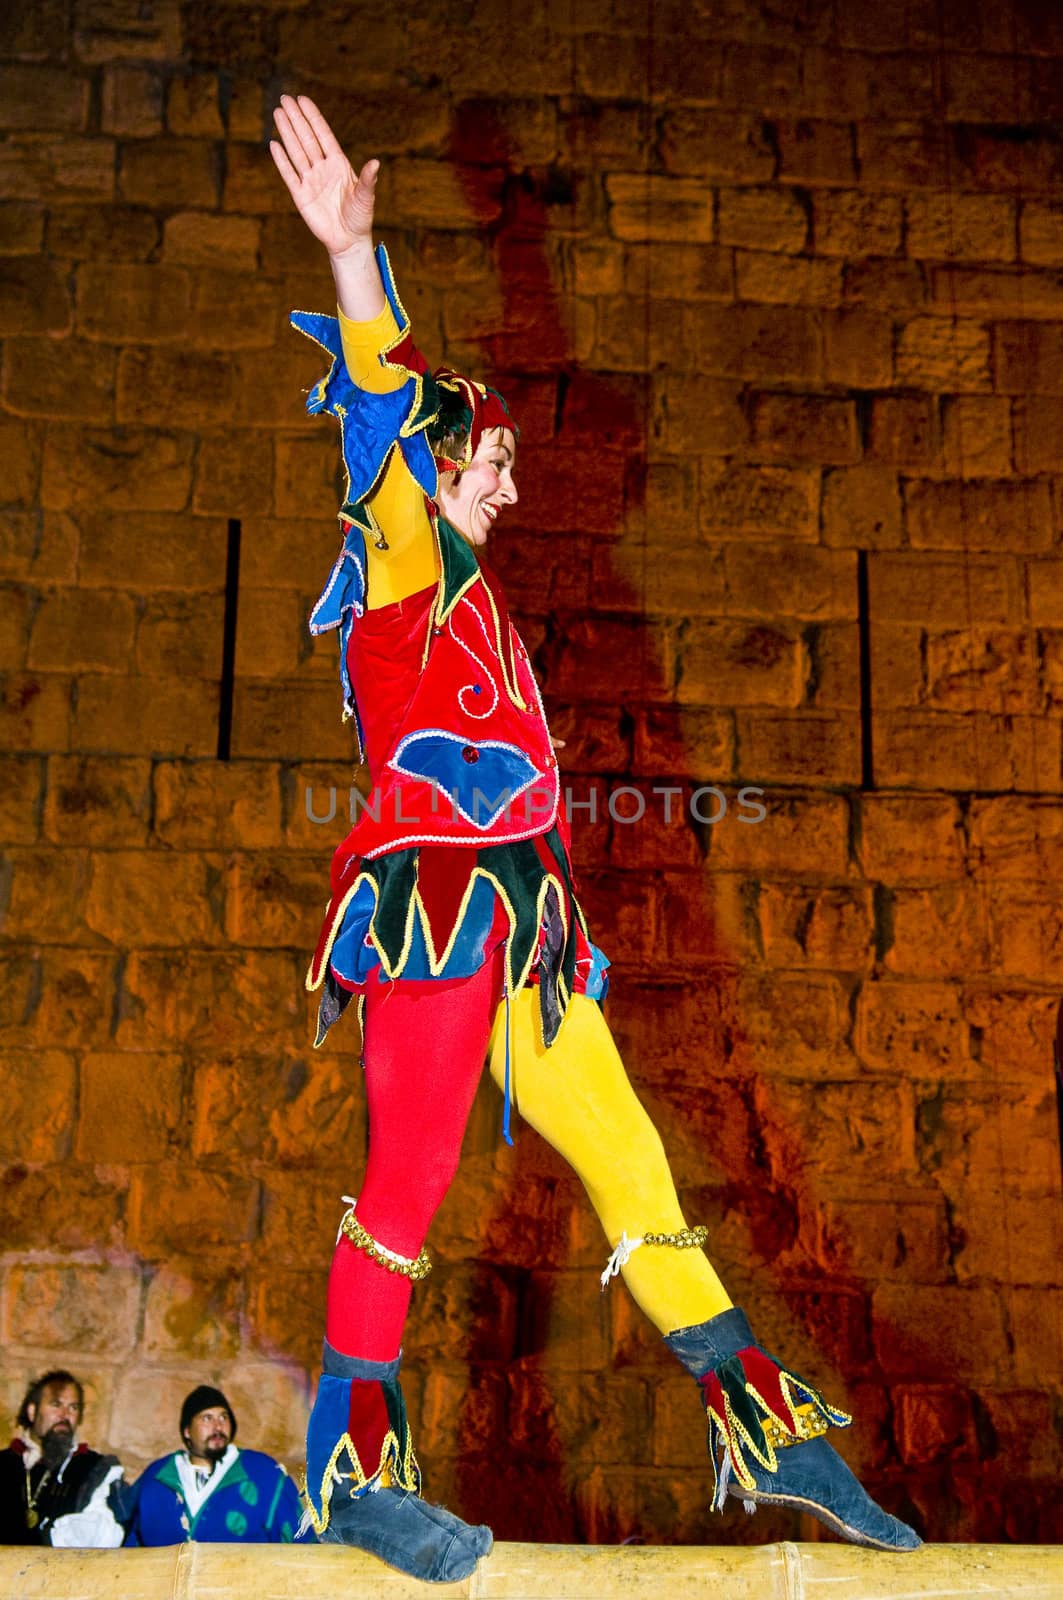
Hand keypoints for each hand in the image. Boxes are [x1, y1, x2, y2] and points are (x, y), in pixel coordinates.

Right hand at [270, 94, 377, 258]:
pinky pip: (289, 174)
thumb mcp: (366, 198)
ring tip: (278, 112)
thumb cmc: (360, 218)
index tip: (303, 99)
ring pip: (296, 151)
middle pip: (306, 138)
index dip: (313, 117)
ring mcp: (310, 180)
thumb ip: (368, 180)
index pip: (323, 135)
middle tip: (285, 98)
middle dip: (296, 118)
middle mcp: (322, 168)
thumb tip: (376, 163)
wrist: (348, 241)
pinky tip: (274, 144)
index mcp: (339, 164)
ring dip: (287, 133)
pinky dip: (282, 160)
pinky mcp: (300, 196)